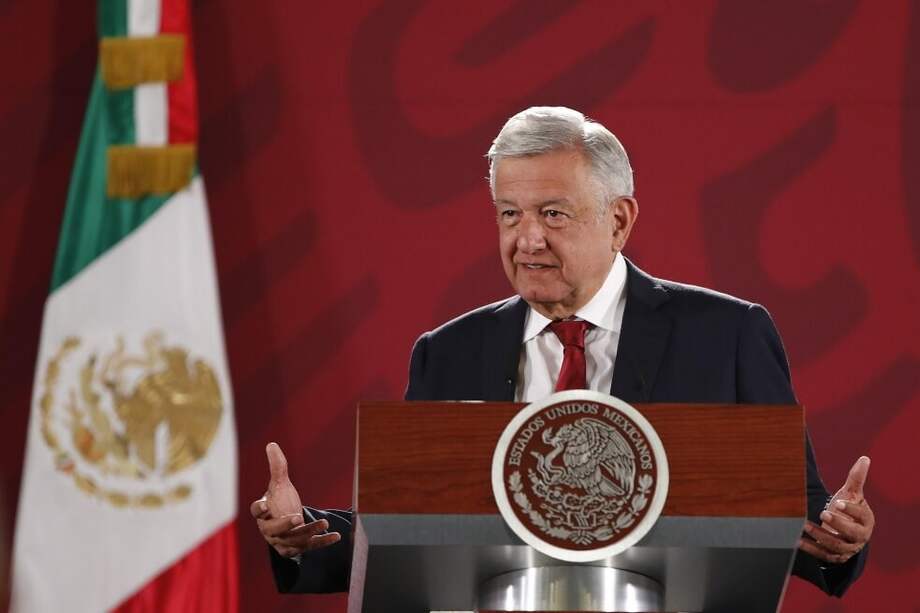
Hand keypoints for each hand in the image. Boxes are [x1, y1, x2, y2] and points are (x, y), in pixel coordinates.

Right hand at [250, 442, 341, 557]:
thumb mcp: (280, 483)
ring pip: (293, 540)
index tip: (264, 506)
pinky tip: (336, 536)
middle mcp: (269, 529)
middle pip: (273, 530)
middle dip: (285, 526)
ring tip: (324, 523)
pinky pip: (309, 547)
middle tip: (297, 518)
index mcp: (263, 512)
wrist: (286, 522)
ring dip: (308, 532)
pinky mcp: (296, 548)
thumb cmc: (279, 500)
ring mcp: (282, 541)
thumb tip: (272, 444)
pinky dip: (323, 542)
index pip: (256, 511)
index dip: (259, 509)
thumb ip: (277, 466)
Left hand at [799, 456, 874, 565]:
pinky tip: (798, 541)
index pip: (862, 516)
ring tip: (805, 525)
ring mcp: (848, 548)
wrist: (846, 532)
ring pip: (837, 546)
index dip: (851, 510)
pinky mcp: (835, 556)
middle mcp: (860, 537)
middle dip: (838, 524)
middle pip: (852, 534)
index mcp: (866, 520)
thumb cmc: (848, 509)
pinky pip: (824, 556)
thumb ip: (856, 479)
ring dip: (820, 536)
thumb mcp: (852, 494)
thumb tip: (864, 458)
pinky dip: (811, 549)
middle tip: (823, 513)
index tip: (838, 502)